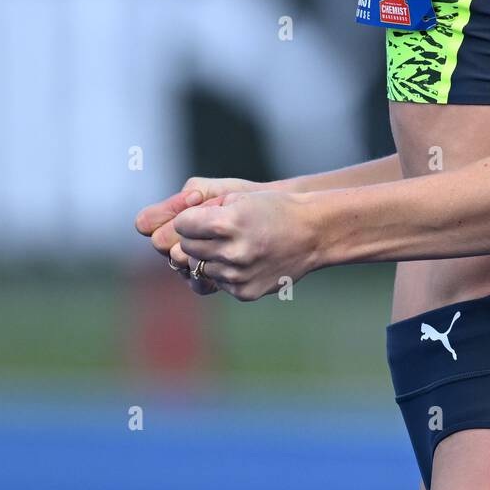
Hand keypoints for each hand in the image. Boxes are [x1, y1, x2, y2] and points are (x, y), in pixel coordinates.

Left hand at [172, 188, 317, 301]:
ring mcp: (237, 276)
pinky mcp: (244, 292)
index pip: (182, 225)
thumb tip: (176, 231)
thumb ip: (203, 213)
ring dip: (209, 257)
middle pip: (186, 249)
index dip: (190, 219)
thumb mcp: (238, 198)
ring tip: (232, 245)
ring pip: (200, 268)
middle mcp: (230, 253)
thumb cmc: (274, 209)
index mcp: (226, 224)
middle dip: (194, 239)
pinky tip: (245, 259)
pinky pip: (219, 282)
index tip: (200, 217)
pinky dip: (225, 271)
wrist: (313, 233)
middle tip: (214, 232)